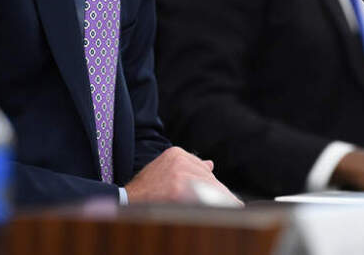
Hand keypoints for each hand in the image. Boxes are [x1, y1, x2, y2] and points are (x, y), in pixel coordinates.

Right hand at [125, 146, 242, 205]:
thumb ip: (188, 166)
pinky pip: (205, 197)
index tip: (228, 197)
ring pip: (210, 188)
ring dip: (222, 201)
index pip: (204, 170)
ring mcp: (179, 174)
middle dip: (221, 194)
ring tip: (235, 209)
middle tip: (237, 205)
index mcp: (176, 153)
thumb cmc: (147, 189)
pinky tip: (231, 210)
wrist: (126, 201)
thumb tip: (210, 165)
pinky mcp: (179, 189)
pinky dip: (220, 205)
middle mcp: (179, 160)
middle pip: (209, 179)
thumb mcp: (166, 170)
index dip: (215, 186)